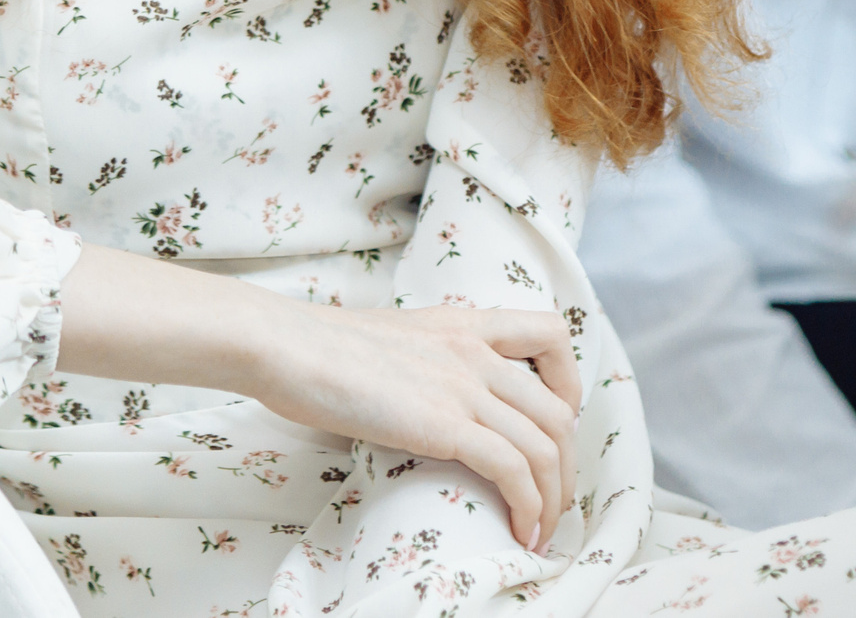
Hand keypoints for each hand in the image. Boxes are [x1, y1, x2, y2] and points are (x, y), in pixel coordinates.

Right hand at [237, 299, 583, 550]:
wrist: (287, 346)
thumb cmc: (319, 349)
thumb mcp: (394, 339)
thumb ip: (426, 361)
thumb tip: (425, 400)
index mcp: (465, 324)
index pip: (551, 332)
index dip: (568, 383)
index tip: (557, 424)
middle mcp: (476, 351)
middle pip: (557, 411)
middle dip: (567, 467)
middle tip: (554, 503)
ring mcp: (464, 386)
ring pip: (545, 445)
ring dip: (552, 498)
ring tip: (540, 531)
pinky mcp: (445, 423)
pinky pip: (512, 468)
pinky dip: (527, 505)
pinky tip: (520, 531)